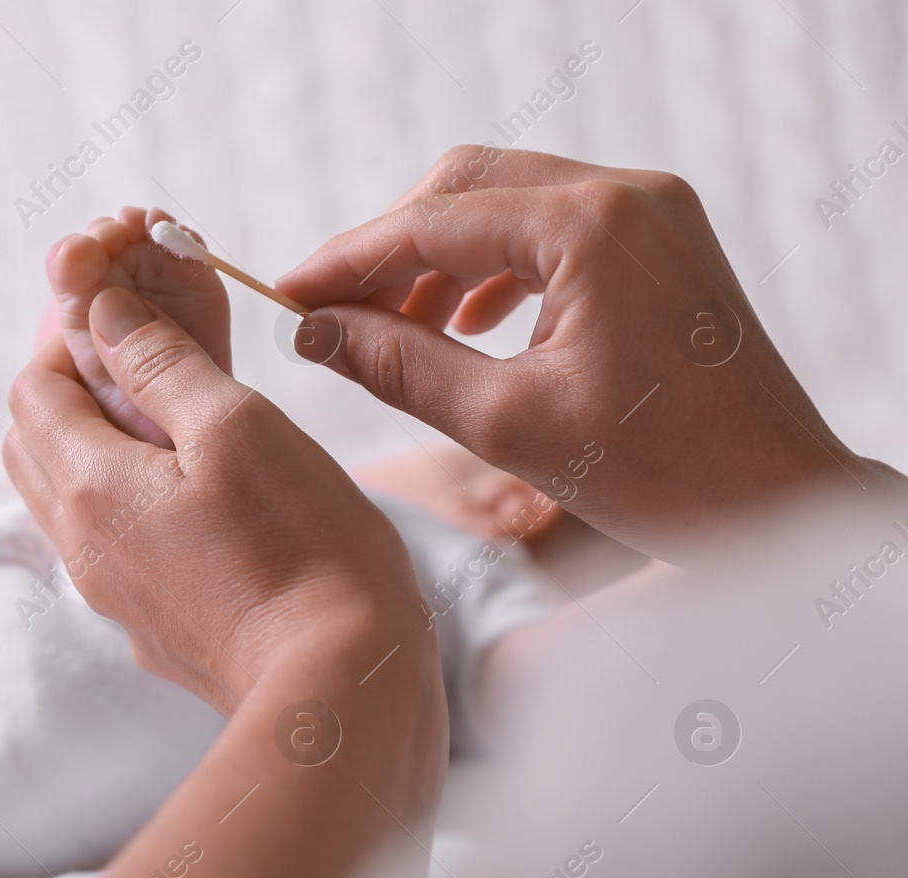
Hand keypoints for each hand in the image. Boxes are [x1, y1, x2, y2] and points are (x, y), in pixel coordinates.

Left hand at [9, 287, 448, 877]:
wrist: (337, 688)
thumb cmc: (303, 547)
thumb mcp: (236, 426)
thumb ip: (161, 361)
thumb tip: (104, 311)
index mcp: (90, 487)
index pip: (32, 390)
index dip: (69, 338)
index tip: (126, 314)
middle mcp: (81, 545)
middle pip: (33, 444)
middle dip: (71, 387)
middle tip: (144, 356)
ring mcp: (113, 594)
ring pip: (67, 497)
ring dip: (96, 443)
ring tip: (173, 417)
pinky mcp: (151, 624)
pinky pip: (108, 543)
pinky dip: (124, 497)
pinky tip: (194, 489)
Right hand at [277, 146, 894, 560]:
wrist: (777, 504)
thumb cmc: (657, 474)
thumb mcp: (505, 421)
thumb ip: (399, 364)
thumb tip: (314, 332)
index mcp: (592, 226)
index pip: (431, 222)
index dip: (347, 261)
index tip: (286, 297)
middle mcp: (626, 194)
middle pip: (464, 187)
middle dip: (390, 249)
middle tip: (332, 316)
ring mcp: (651, 210)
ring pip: (504, 201)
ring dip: (440, 258)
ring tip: (394, 330)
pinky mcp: (660, 239)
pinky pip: (550, 225)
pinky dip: (494, 267)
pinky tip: (467, 323)